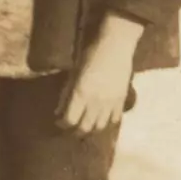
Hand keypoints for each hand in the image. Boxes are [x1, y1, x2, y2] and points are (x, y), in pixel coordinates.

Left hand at [60, 13, 141, 132]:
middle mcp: (96, 102)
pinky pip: (115, 119)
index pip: (70, 120)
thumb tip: (58, 112)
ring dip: (91, 129)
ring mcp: (111, 103)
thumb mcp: (73, 74)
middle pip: (85, 128)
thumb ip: (66, 94)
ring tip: (84, 127)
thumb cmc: (89, 56)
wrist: (115, 47)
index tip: (59, 122)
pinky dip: (106, 123)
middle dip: (75, 132)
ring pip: (100, 127)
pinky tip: (100, 119)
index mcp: (81, 94)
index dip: (62, 125)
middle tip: (70, 129)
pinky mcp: (122, 100)